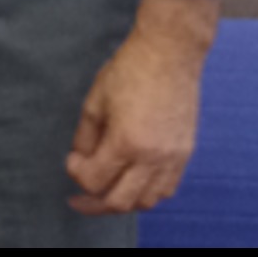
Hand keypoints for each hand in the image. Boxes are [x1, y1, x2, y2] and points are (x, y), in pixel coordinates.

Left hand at [66, 0, 221, 214]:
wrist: (170, 54)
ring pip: (146, 202)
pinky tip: (131, 183)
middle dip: (94, 203)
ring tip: (105, 192)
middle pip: (120, 202)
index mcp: (127, 143)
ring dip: (123, 201)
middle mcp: (153, 157)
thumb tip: (81, 161)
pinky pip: (167, 189)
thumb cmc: (129, 71)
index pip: (95, 181)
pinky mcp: (186, 153)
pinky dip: (147, 193)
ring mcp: (174, 158)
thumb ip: (85, 138)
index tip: (72, 161)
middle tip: (78, 197)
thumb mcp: (95, 102)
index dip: (77, 174)